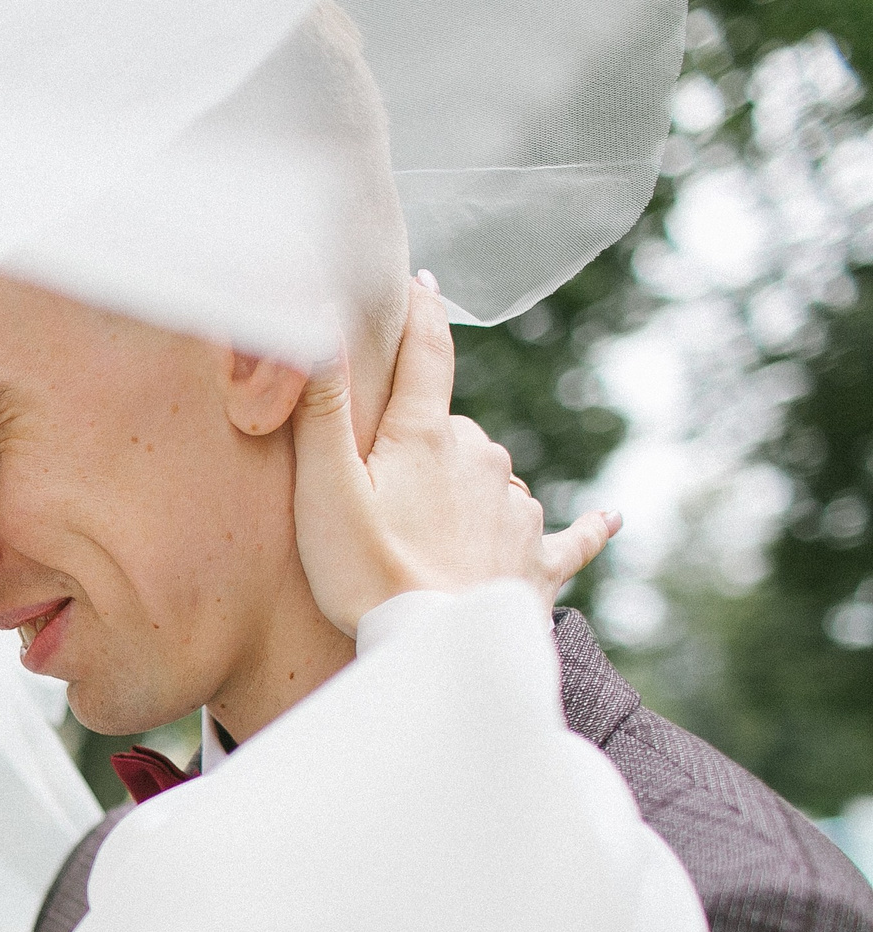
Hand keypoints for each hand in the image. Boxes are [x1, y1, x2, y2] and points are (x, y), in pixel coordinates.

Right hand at [293, 273, 618, 634]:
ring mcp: (518, 507)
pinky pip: (571, 536)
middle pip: (451, 429)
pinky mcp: (541, 558)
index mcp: (429, 437)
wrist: (439, 648)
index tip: (420, 281)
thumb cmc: (367, 574)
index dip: (419, 312)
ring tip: (426, 538)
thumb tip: (320, 327)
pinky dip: (587, 527)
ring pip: (491, 478)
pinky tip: (612, 518)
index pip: (426, 353)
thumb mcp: (326, 490)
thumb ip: (323, 410)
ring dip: (466, 491)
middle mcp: (484, 457)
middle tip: (378, 492)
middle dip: (422, 444)